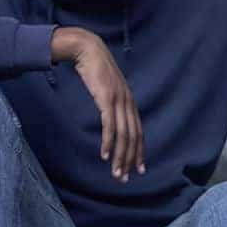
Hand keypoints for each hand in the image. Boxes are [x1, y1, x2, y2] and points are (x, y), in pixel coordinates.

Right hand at [52, 27, 144, 182]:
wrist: (87, 48)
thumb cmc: (94, 68)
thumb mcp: (106, 88)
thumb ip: (110, 101)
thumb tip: (110, 114)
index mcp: (129, 101)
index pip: (138, 132)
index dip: (139, 151)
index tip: (139, 168)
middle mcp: (127, 102)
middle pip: (133, 137)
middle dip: (130, 160)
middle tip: (126, 178)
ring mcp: (118, 100)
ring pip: (123, 135)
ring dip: (120, 157)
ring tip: (116, 173)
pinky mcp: (106, 98)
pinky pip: (109, 125)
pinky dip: (109, 142)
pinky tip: (106, 155)